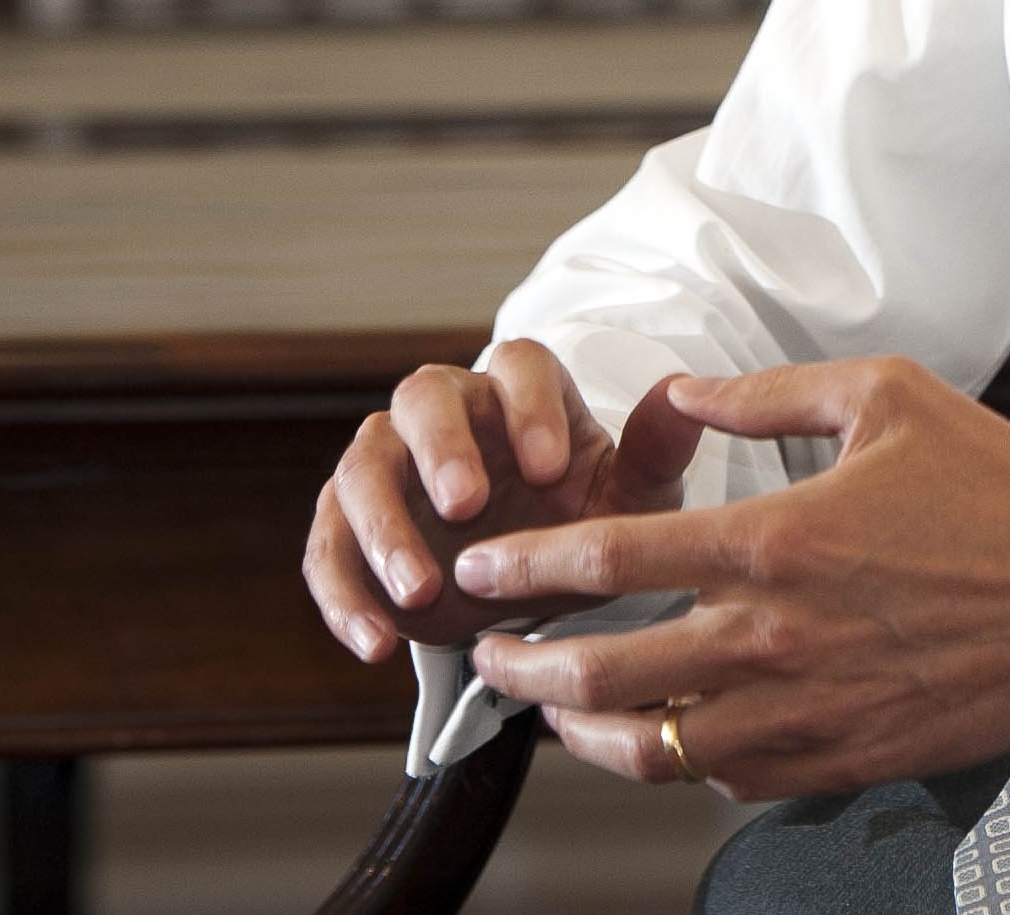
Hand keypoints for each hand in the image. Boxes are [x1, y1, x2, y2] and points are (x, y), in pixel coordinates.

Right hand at [302, 338, 698, 660]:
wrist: (548, 595)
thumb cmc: (595, 528)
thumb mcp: (636, 501)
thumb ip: (655, 450)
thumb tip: (682, 392)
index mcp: (522, 394)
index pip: (518, 365)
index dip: (530, 406)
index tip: (551, 468)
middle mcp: (449, 415)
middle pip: (423, 397)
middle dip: (441, 448)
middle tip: (467, 506)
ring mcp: (390, 467)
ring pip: (362, 470)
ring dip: (383, 530)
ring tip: (421, 592)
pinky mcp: (350, 531)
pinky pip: (327, 550)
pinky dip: (343, 598)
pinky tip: (376, 644)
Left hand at [455, 356, 1009, 799]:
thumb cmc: (1000, 486)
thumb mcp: (884, 397)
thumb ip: (767, 395)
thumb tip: (678, 395)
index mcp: (773, 541)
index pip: (605, 562)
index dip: (522, 568)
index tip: (478, 572)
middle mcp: (773, 638)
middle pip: (600, 676)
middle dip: (522, 669)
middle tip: (493, 657)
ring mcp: (805, 712)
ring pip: (649, 750)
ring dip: (582, 734)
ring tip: (558, 712)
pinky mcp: (841, 761)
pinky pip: (724, 780)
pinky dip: (676, 761)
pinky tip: (667, 734)